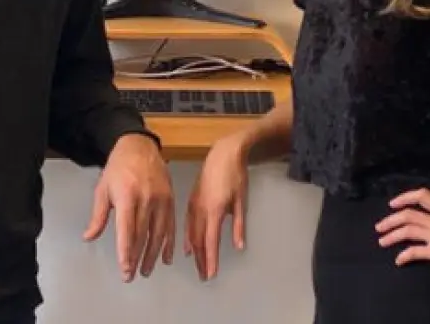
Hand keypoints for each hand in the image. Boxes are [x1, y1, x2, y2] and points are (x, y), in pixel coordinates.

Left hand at [83, 133, 175, 281]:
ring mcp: (161, 199)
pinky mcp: (170, 199)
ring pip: (159, 233)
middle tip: (132, 275)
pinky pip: (170, 226)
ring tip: (146, 270)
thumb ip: (98, 216)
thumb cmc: (119, 167)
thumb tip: (89, 237)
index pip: (127, 230)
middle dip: (137, 258)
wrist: (139, 146)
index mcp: (128, 196)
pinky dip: (169, 243)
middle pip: (143, 235)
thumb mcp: (103, 189)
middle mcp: (147, 198)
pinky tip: (166, 256)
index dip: (126, 252)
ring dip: (152, 255)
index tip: (125, 269)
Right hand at [184, 134, 249, 280]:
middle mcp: (200, 210)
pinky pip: (187, 224)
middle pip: (198, 241)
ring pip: (191, 234)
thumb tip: (239, 246)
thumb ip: (239, 225)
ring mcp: (194, 205)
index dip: (211, 259)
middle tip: (204, 276)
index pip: (211, 241)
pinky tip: (187, 248)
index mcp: (214, 210)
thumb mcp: (242, 201)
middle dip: (201, 260)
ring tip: (198, 266)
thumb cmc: (235, 175)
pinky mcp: (191, 200)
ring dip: (194, 252)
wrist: (223, 153)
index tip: (211, 274)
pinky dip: (187, 238)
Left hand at [375, 188, 429, 284]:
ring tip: (382, 242)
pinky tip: (399, 261)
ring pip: (407, 230)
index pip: (422, 196)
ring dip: (391, 235)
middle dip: (390, 220)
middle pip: (407, 213)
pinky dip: (403, 256)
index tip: (393, 204)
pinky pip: (414, 252)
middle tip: (380, 227)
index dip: (404, 197)